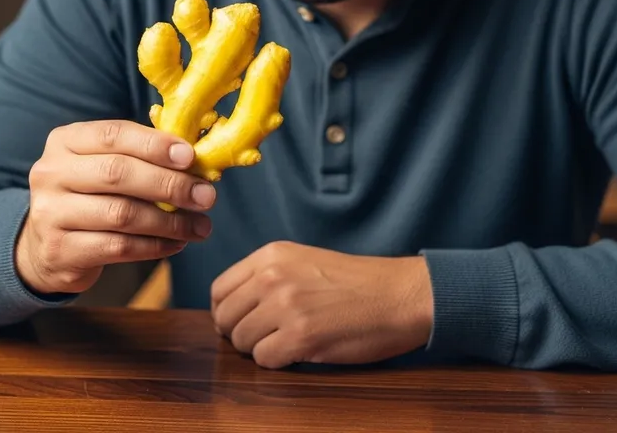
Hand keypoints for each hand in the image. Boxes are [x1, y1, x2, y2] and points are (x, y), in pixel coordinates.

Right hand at [15, 119, 216, 295]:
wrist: (44, 245)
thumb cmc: (90, 194)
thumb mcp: (103, 164)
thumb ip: (139, 155)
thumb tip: (194, 160)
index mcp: (66, 141)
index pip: (113, 134)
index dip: (154, 144)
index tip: (191, 156)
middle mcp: (51, 172)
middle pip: (118, 173)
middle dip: (169, 184)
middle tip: (206, 196)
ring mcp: (50, 213)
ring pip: (122, 214)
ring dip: (169, 221)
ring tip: (200, 225)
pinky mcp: (60, 250)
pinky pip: (118, 247)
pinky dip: (154, 246)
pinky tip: (176, 243)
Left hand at [211, 242, 433, 368]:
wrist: (397, 294)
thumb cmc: (354, 282)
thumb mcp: (302, 261)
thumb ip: (265, 276)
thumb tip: (231, 308)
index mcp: (271, 255)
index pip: (219, 289)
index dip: (226, 311)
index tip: (242, 321)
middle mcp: (272, 276)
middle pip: (225, 317)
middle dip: (240, 333)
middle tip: (265, 337)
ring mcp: (285, 306)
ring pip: (241, 341)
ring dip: (259, 348)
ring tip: (286, 341)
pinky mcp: (301, 336)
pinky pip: (264, 360)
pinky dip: (277, 362)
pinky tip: (299, 351)